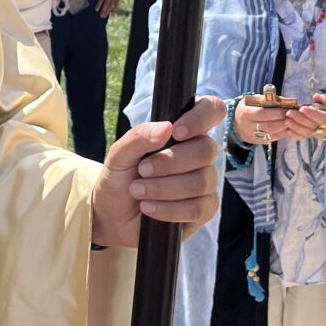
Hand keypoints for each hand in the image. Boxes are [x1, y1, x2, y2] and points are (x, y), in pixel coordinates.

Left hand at [90, 97, 223, 247]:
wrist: (113, 215)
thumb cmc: (120, 178)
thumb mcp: (119, 154)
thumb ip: (139, 137)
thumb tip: (167, 127)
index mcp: (184, 132)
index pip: (212, 110)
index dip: (202, 116)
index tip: (176, 131)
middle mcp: (200, 155)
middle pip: (206, 150)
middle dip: (170, 162)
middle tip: (142, 170)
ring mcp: (205, 182)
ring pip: (201, 181)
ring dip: (163, 187)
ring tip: (137, 191)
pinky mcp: (204, 210)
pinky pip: (198, 208)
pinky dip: (169, 209)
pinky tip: (149, 208)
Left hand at [95, 0, 122, 19]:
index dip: (99, 5)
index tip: (96, 10)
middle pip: (106, 4)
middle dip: (103, 10)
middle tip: (101, 16)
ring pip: (111, 6)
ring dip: (108, 11)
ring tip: (104, 16)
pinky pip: (116, 6)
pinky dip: (115, 11)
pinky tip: (113, 15)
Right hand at [230, 97, 291, 149]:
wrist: (235, 123)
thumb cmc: (247, 107)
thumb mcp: (251, 100)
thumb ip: (265, 100)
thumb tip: (283, 101)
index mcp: (246, 113)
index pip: (262, 114)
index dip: (276, 113)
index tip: (286, 110)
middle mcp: (248, 126)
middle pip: (268, 126)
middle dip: (282, 122)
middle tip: (292, 117)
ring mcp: (252, 136)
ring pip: (271, 135)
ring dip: (283, 129)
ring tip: (291, 122)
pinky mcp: (257, 142)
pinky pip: (271, 139)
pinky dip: (281, 134)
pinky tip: (286, 129)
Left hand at [282, 91, 325, 139]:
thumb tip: (316, 97)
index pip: (324, 118)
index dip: (313, 114)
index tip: (303, 108)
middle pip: (313, 126)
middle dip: (300, 120)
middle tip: (289, 112)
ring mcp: (320, 133)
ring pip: (307, 133)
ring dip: (295, 127)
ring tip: (286, 120)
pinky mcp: (315, 135)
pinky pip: (304, 137)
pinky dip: (295, 135)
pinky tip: (287, 130)